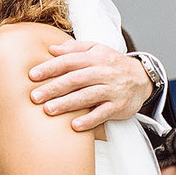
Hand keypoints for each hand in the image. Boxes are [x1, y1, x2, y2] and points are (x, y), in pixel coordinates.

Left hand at [29, 41, 149, 132]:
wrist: (142, 79)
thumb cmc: (113, 65)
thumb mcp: (97, 50)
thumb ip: (75, 49)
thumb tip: (52, 49)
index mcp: (95, 58)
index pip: (69, 61)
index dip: (50, 67)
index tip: (33, 75)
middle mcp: (103, 72)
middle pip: (76, 79)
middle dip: (54, 88)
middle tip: (35, 97)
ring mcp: (112, 90)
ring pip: (88, 96)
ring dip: (67, 103)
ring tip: (48, 110)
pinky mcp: (118, 106)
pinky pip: (103, 113)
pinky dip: (89, 120)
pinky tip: (75, 126)